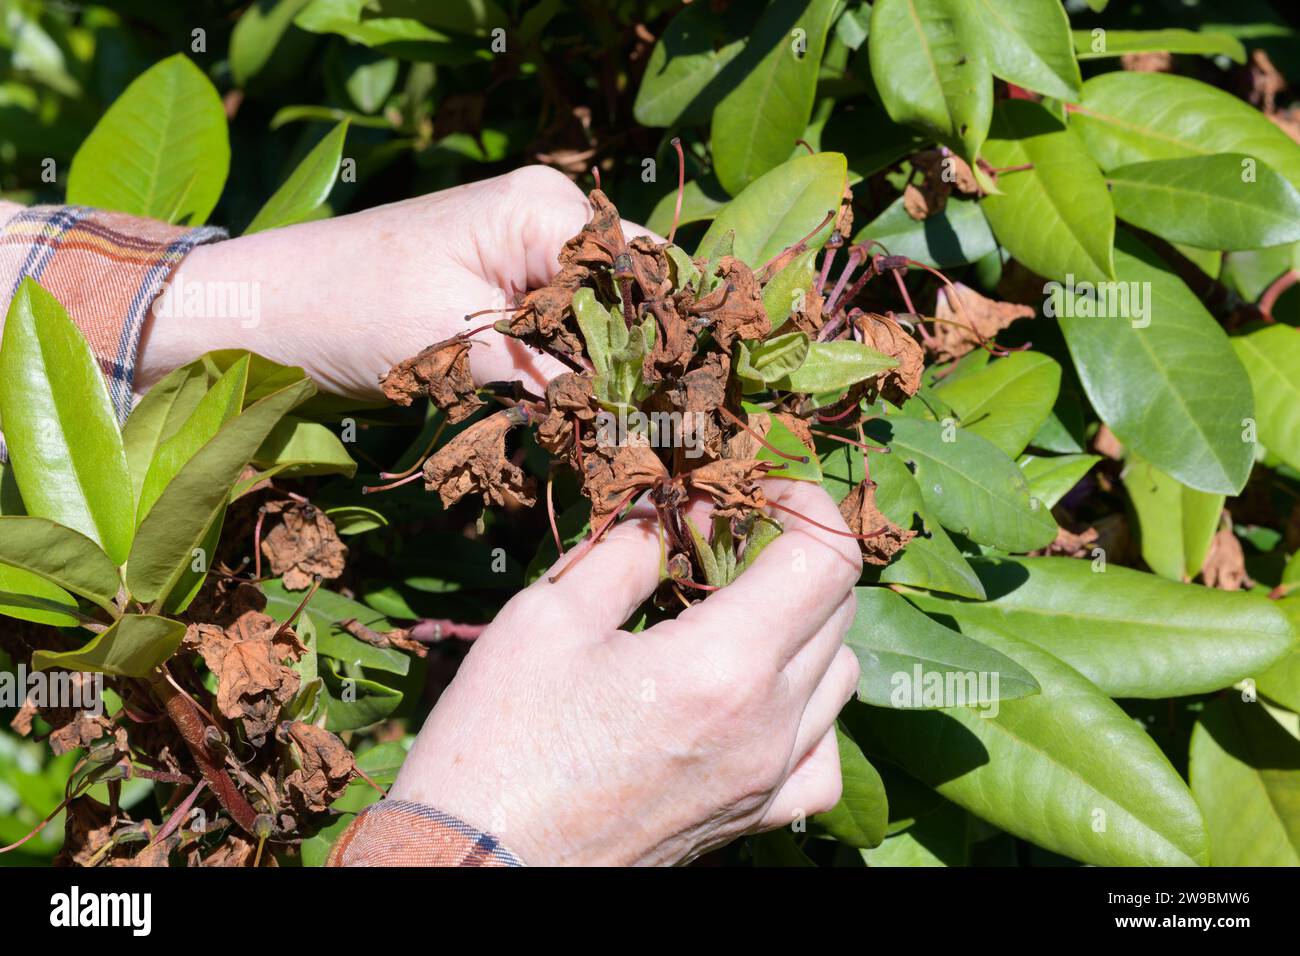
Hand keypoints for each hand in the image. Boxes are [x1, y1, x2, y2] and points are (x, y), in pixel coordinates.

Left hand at [136, 166, 654, 397]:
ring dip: (607, 371)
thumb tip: (625, 416)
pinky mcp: (505, 287)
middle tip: (653, 433)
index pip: (644, 268)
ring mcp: (525, 250)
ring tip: (624, 433)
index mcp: (541, 208)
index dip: (666, 337)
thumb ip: (544, 373)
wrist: (266, 311)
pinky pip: (564, 326)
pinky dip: (572, 371)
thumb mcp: (453, 344)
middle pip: (630, 291)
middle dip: (640, 360)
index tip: (677, 407)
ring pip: (602, 316)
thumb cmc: (347, 307)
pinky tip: (580, 414)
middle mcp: (546, 217)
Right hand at [388, 480, 862, 865]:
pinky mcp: (754, 820)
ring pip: (842, 677)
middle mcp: (768, 726)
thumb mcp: (549, 617)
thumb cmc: (498, 741)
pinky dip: (810, 711)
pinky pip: (823, 756)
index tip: (762, 490)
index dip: (807, 505)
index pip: (827, 561)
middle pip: (839, 609)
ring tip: (740, 611)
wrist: (476, 867)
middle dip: (796, 554)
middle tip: (731, 538)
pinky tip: (759, 699)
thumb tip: (676, 511)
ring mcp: (768, 781)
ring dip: (806, 625)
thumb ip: (629, 551)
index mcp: (723, 665)